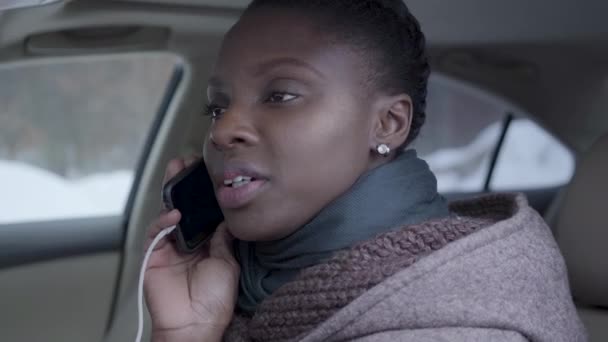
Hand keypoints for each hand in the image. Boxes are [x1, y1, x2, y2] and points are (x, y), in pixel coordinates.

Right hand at [144, 157, 239, 341]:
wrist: (196, 324)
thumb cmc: (214, 300)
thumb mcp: (227, 263)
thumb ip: (222, 239)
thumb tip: (225, 218)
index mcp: (206, 244)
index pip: (202, 212)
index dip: (203, 194)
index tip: (207, 174)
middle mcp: (187, 243)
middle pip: (183, 208)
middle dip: (182, 185)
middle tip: (185, 164)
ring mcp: (169, 248)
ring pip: (167, 214)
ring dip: (171, 194)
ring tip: (176, 174)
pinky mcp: (154, 256)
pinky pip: (156, 233)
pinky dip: (163, 221)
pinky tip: (173, 214)